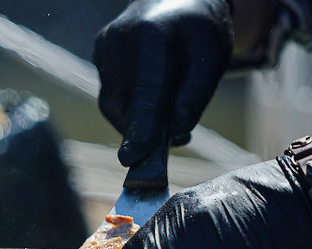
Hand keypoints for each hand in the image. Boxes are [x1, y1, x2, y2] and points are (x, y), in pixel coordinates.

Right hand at [93, 0, 232, 184]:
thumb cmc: (199, 29)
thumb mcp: (212, 56)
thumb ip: (196, 94)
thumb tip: (176, 130)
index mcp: (152, 36)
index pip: (146, 91)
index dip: (140, 127)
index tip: (133, 157)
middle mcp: (119, 40)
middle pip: (121, 104)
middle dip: (142, 129)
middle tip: (175, 138)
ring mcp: (104, 46)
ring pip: (114, 103)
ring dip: (138, 117)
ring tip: (168, 112)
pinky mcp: (98, 52)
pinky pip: (111, 92)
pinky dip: (132, 102)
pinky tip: (153, 93)